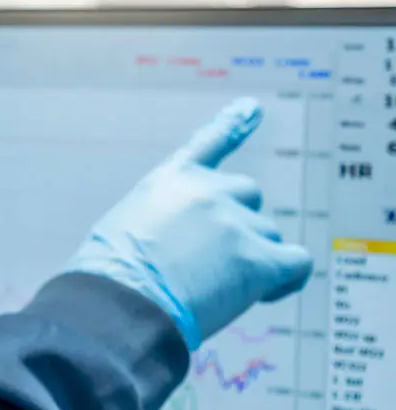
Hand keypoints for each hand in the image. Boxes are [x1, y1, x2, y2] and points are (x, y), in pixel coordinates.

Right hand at [67, 98, 314, 349]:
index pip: (209, 143)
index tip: (253, 107)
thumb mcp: (127, 226)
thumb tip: (188, 247)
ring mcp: (237, 223)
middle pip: (248, 195)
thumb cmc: (111, 274)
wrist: (120, 302)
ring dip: (253, 257)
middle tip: (214, 260)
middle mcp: (209, 191)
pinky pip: (296, 262)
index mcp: (172, 180)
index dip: (233, 124)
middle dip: (239, 222)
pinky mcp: (259, 259)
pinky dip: (287, 278)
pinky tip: (265, 292)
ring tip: (218, 288)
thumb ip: (166, 219)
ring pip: (268, 234)